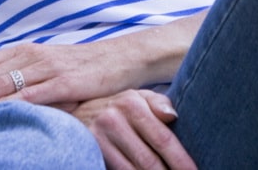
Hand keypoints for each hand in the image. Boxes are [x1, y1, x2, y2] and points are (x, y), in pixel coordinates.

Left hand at [0, 44, 130, 110]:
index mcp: (21, 51)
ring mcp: (47, 67)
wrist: (121, 59)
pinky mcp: (65, 81)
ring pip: (3, 84)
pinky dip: (12, 106)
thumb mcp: (45, 66)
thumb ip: (19, 74)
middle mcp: (29, 55)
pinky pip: (33, 94)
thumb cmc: (81, 67)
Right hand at [74, 90, 195, 169]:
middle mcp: (113, 119)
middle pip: (149, 161)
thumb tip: (174, 116)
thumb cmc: (119, 107)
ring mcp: (99, 137)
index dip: (181, 160)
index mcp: (132, 104)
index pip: (163, 139)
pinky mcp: (89, 151)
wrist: (76, 110)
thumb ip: (159, 104)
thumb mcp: (139, 98)